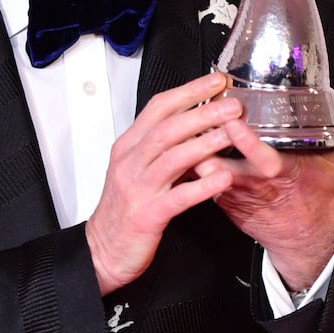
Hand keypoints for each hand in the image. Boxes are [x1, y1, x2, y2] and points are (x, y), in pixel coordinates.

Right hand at [85, 71, 245, 293]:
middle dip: (202, 112)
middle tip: (231, 104)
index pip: (158, 108)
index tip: (215, 82)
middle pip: (167, 128)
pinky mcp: (148, 216)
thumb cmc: (123, 211)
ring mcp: (138, 189)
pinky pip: (178, 197)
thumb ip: (160, 148)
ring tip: (231, 133)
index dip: (188, 92)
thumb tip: (193, 126)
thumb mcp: (136, 170)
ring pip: (172, 158)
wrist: (102, 251)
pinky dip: (202, 186)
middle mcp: (131, 163)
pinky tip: (222, 178)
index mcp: (129, 148)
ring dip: (204, 143)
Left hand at [195, 93, 333, 291]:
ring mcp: (233, 193)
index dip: (245, 141)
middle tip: (196, 109)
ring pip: (202, 169)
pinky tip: (187, 135)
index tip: (232, 120)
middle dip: (206, 139)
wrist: (301, 238)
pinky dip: (191, 157)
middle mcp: (254, 185)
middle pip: (220, 162)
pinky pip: (199, 177)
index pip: (261, 159)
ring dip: (193, 147)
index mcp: (284, 174)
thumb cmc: (322, 194)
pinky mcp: (220, 198)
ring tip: (187, 117)